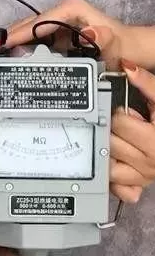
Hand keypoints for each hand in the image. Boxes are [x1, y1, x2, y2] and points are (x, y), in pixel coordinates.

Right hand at [6, 0, 152, 69]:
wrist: (128, 50)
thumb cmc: (121, 46)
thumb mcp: (113, 45)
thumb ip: (104, 39)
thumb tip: (90, 31)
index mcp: (71, 9)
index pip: (39, 21)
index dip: (20, 33)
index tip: (5, 44)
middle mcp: (62, 11)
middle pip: (30, 23)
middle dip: (12, 37)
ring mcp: (59, 20)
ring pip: (30, 29)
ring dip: (16, 42)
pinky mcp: (58, 30)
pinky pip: (37, 37)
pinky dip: (25, 46)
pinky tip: (14, 57)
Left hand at [110, 62, 154, 203]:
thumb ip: (147, 84)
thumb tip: (127, 67)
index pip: (119, 123)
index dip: (119, 112)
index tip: (125, 110)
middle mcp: (148, 164)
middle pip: (109, 143)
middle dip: (111, 130)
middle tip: (120, 124)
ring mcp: (143, 177)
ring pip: (108, 166)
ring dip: (107, 152)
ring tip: (116, 140)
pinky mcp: (139, 186)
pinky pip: (117, 188)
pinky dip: (112, 179)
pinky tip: (114, 163)